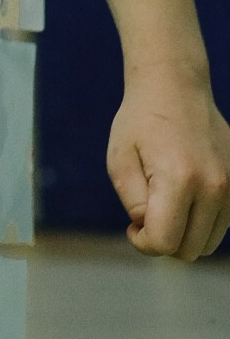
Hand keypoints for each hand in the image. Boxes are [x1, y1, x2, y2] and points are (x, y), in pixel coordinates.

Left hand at [108, 71, 229, 258]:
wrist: (176, 88)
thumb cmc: (140, 123)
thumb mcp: (119, 161)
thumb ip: (134, 203)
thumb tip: (152, 232)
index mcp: (180, 179)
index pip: (164, 242)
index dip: (142, 243)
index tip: (132, 226)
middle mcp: (214, 187)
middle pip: (188, 250)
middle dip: (162, 242)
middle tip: (144, 217)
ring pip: (208, 243)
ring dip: (183, 235)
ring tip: (164, 207)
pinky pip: (221, 226)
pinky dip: (201, 224)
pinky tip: (183, 200)